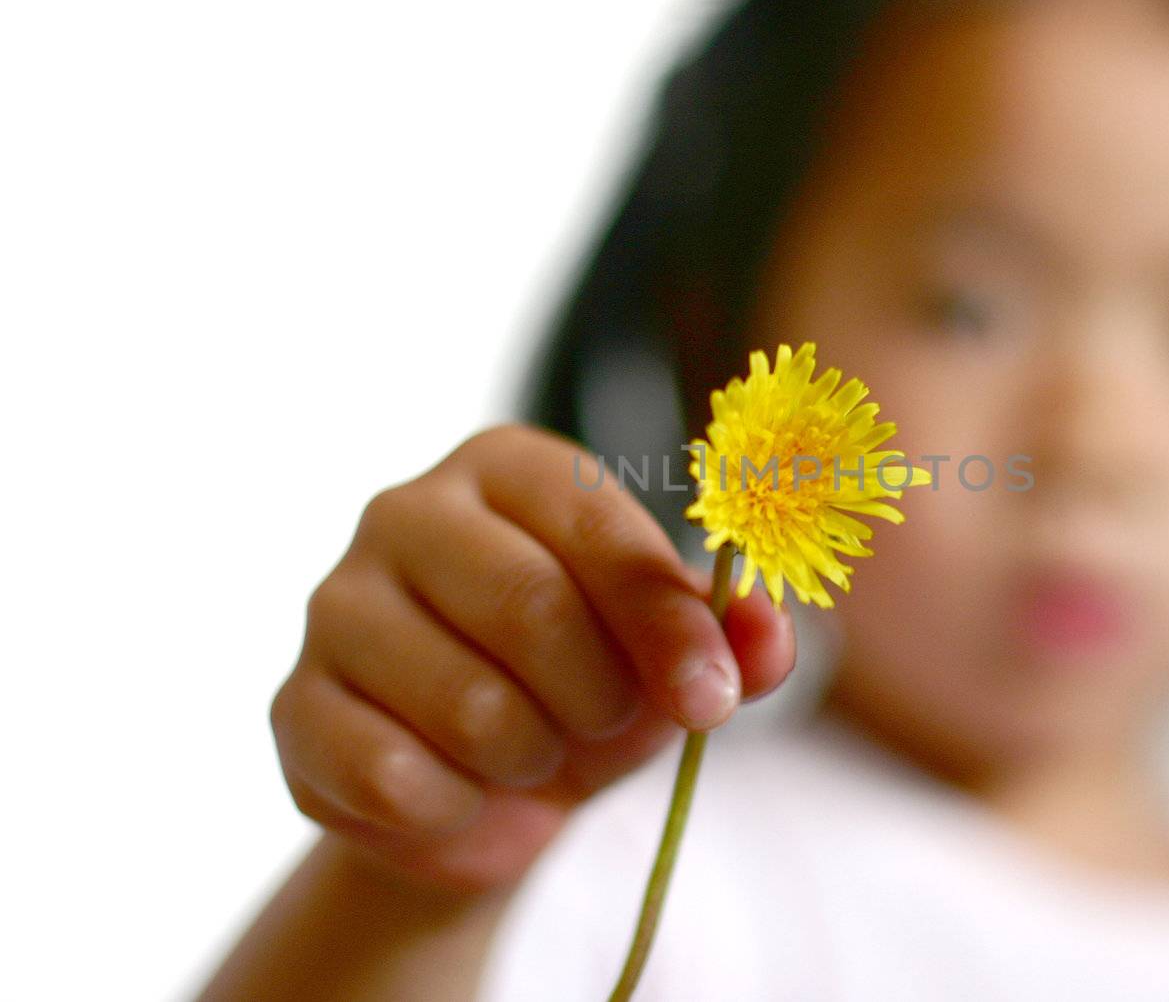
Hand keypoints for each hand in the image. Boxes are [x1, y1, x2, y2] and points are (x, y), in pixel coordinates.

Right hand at [269, 424, 793, 893]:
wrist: (490, 790)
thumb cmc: (590, 687)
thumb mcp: (677, 659)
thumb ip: (736, 637)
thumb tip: (767, 631)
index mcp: (510, 467)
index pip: (599, 528)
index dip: (668, 626)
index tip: (711, 702)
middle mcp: (408, 510)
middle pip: (531, 607)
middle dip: (597, 698)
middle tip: (601, 723)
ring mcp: (335, 603)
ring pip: (468, 704)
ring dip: (530, 758)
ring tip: (528, 747)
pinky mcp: (294, 705)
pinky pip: (394, 776)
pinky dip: (458, 807)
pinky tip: (460, 788)